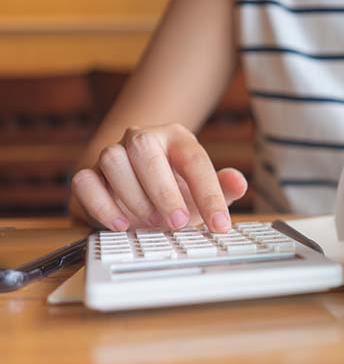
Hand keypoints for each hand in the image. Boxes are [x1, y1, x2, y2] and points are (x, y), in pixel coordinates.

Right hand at [71, 124, 247, 232]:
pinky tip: (121, 224)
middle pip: (144, 149)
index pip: (194, 159)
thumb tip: (239, 183)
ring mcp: (112, 153)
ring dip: (134, 197)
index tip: (220, 224)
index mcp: (176, 138)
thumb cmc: (178, 191)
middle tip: (178, 222)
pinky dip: (101, 205)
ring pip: (112, 161)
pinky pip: (85, 181)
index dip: (208, 194)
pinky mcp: (88, 173)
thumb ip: (224, 187)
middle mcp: (142, 139)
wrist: (142, 196)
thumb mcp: (204, 191)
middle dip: (163, 190)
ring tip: (151, 222)